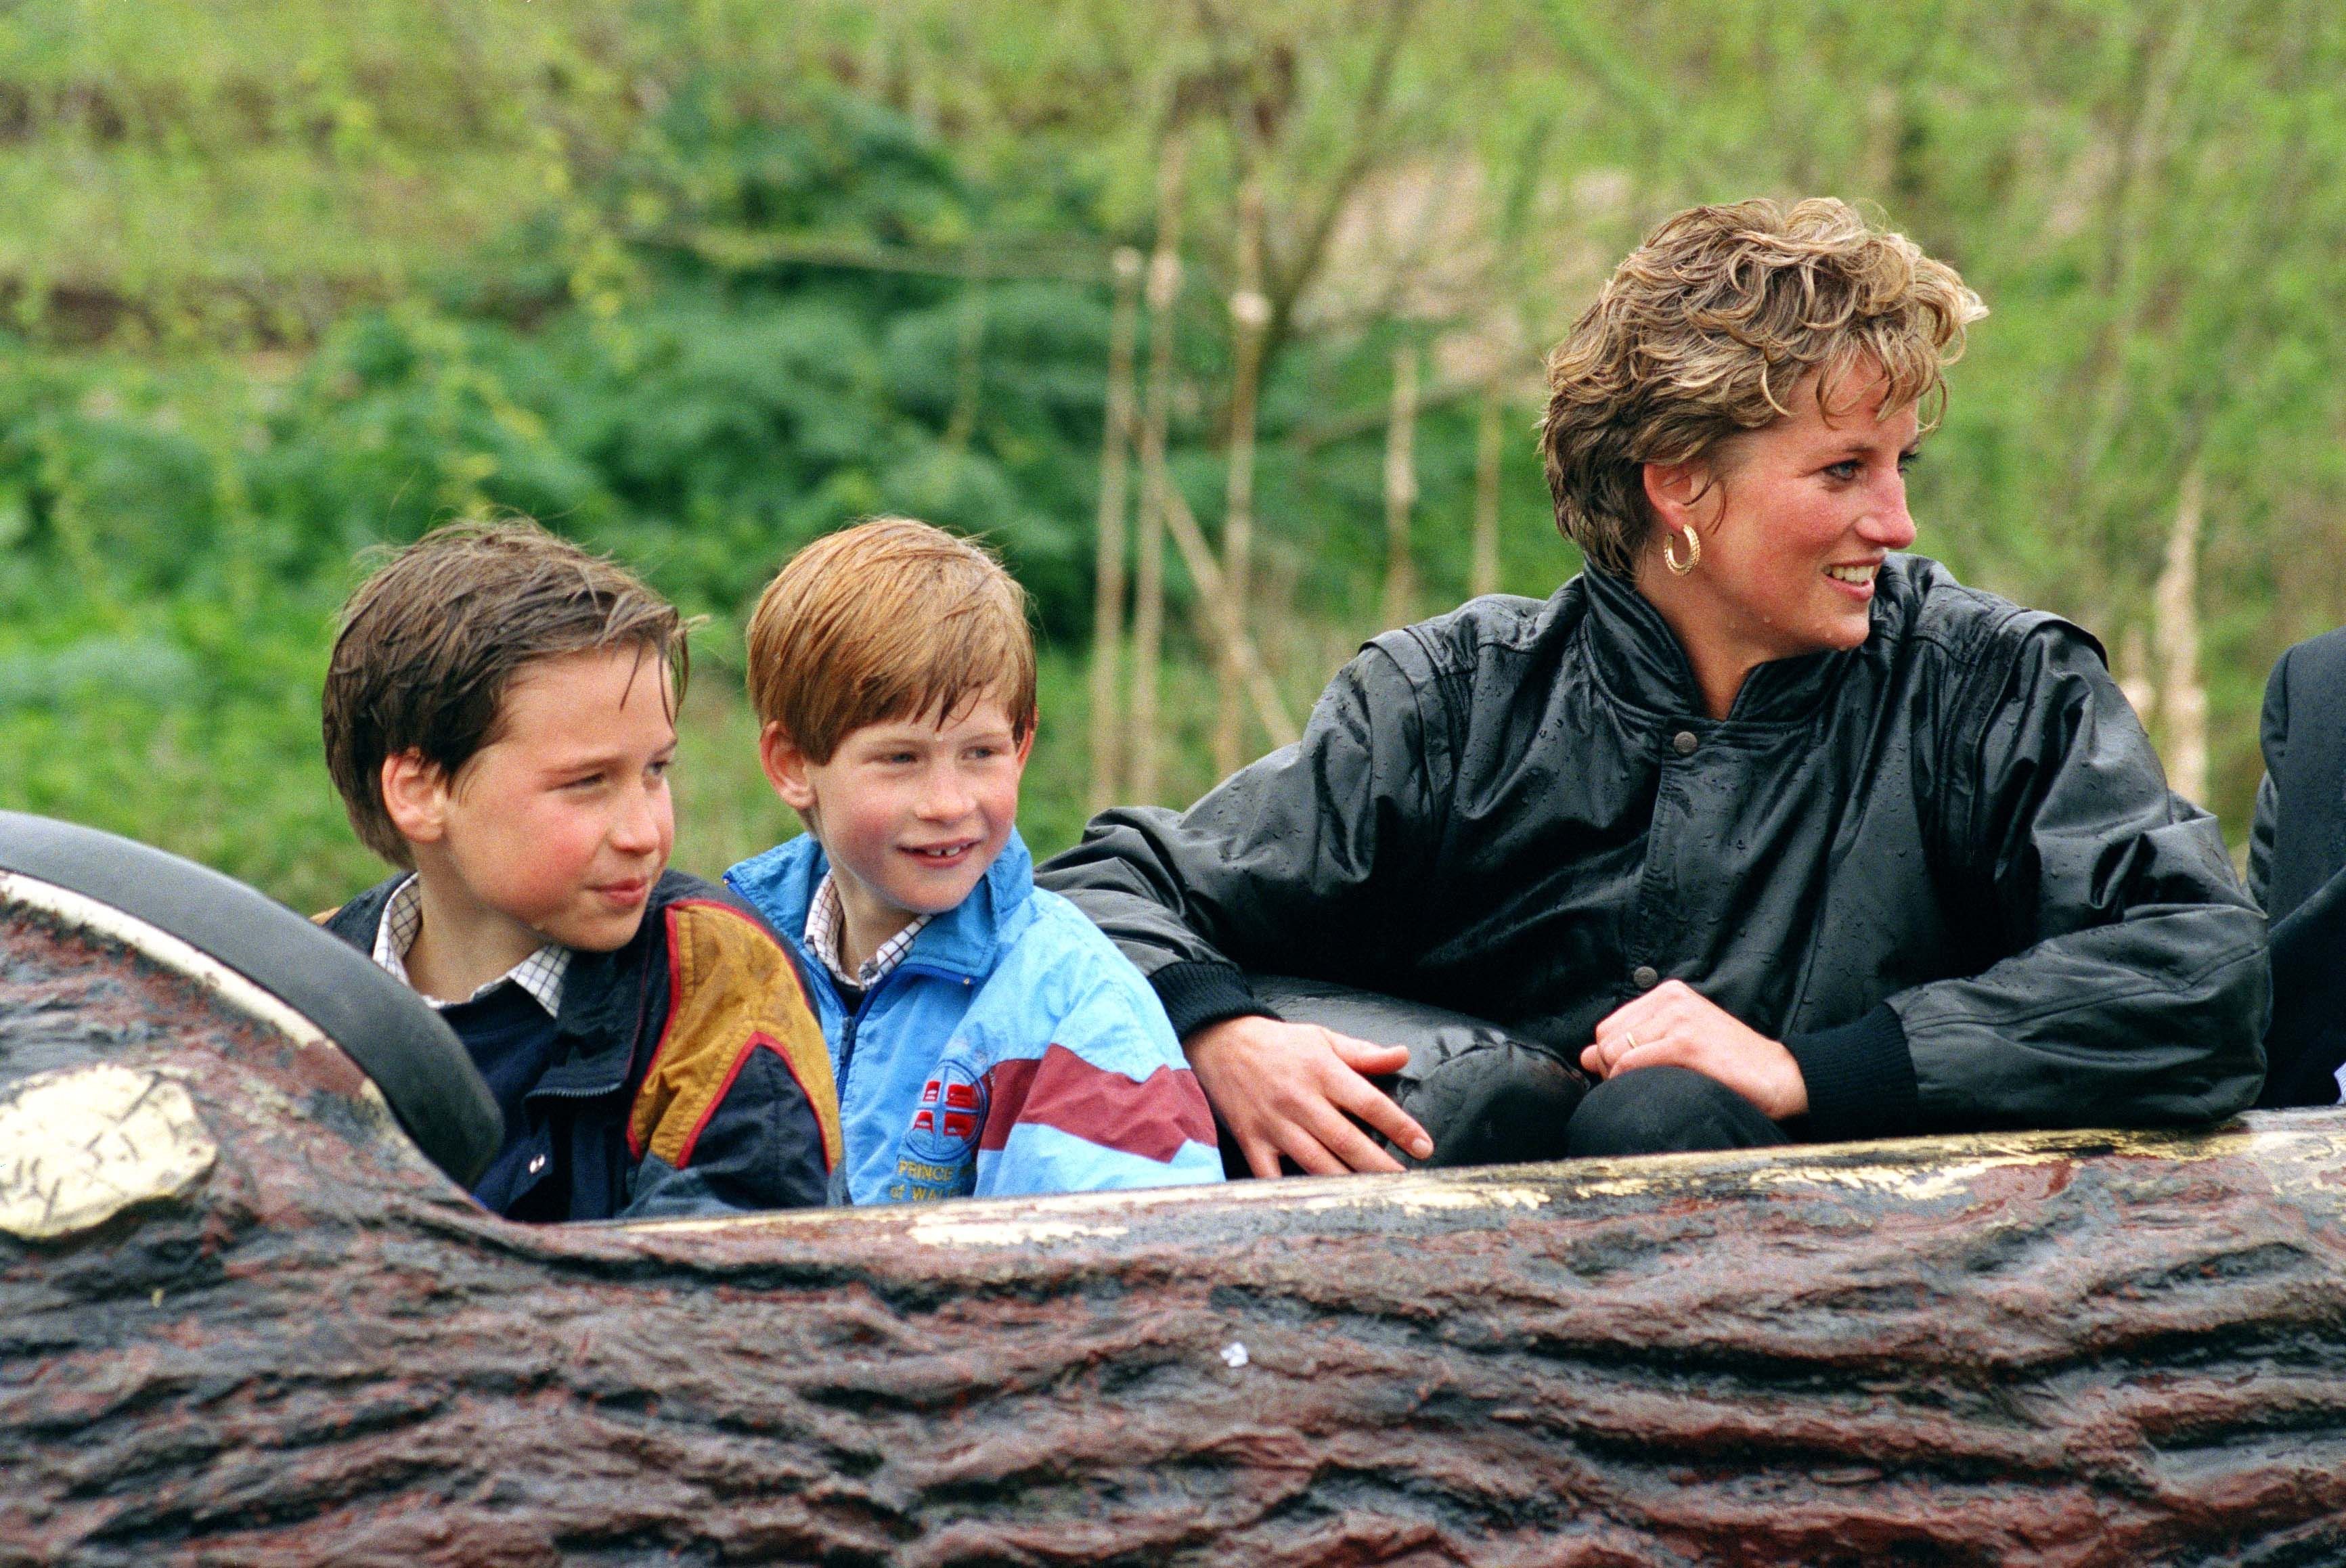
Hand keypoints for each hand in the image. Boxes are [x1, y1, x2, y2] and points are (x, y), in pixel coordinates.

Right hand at [1184, 1015, 1434, 1178]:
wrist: (1220, 1042)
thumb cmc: (1279, 1043)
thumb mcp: (1323, 1038)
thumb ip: (1363, 1053)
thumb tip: (1403, 1055)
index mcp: (1322, 1072)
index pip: (1370, 1103)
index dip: (1400, 1126)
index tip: (1423, 1147)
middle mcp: (1300, 1100)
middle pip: (1346, 1139)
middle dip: (1379, 1164)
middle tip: (1405, 1184)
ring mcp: (1274, 1123)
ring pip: (1315, 1161)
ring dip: (1345, 1182)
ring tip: (1373, 1199)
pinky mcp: (1251, 1140)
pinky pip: (1271, 1175)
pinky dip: (1290, 1193)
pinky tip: (1315, 1207)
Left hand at [1580, 980, 1808, 1120]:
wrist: (1778, 1077)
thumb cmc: (1729, 1065)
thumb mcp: (1675, 1045)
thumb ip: (1631, 1045)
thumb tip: (1584, 1056)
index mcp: (1668, 994)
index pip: (1608, 1027)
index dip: (1611, 1058)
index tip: (1635, 1075)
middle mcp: (1671, 999)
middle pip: (1606, 1039)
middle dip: (1614, 1069)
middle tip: (1647, 1084)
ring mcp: (1679, 1018)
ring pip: (1615, 1054)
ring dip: (1626, 1080)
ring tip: (1660, 1086)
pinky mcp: (1686, 1042)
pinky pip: (1631, 1065)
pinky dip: (1635, 1083)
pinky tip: (1663, 1088)